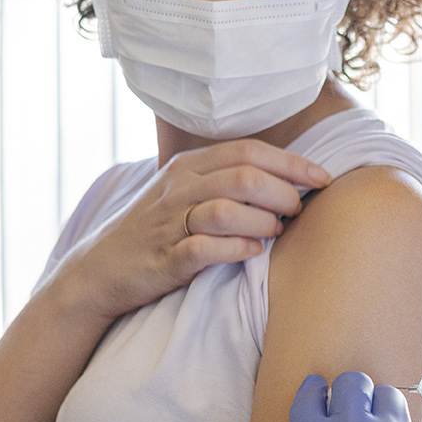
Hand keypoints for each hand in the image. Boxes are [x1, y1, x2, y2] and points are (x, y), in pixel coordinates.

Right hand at [53, 140, 330, 322]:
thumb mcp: (185, 193)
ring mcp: (170, 222)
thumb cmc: (155, 231)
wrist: (99, 271)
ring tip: (277, 231)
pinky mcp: (165, 258)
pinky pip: (206, 248)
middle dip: (283, 192)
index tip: (322, 178)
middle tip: (298, 210)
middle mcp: (180, 188)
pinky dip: (237, 247)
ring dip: (263, 220)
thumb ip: (226, 181)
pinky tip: (253, 250)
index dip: (292, 163)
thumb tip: (287, 181)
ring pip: (227, 208)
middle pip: (244, 176)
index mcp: (189, 166)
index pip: (249, 151)